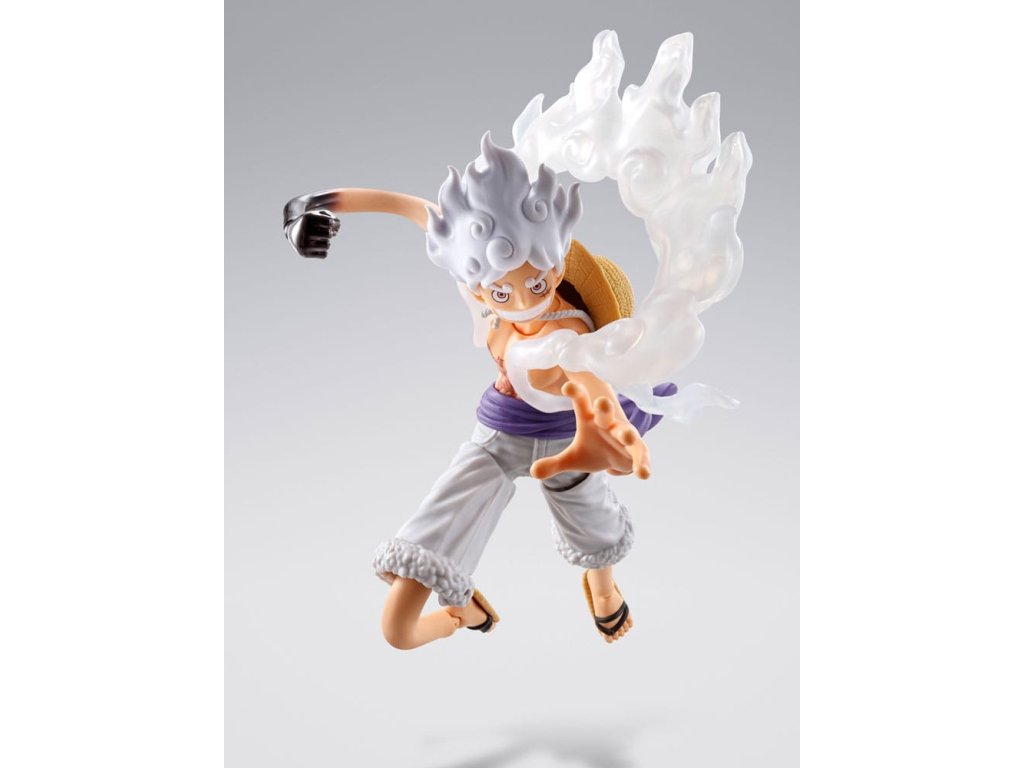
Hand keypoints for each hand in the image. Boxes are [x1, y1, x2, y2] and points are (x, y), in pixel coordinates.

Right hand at [285, 210, 339, 258]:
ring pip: (328, 245)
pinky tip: (315, 247)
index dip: (330, 223)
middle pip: (329, 235)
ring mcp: (304, 243)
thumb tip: (335, 233)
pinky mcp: (305, 254)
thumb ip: (331, 217)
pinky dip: (322, 251)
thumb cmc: (309, 223)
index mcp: (308, 218)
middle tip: (320, 232)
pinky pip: (324, 255)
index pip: (330, 222)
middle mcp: (305, 230)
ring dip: (326, 243)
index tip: (325, 222)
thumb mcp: (318, 214)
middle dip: (328, 234)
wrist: (292, 233)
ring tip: (317, 240)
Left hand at [530, 381, 650, 479]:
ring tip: (627, 436)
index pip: (581, 403)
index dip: (576, 394)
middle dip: (605, 408)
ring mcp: (624, 435)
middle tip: (602, 401)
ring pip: (627, 432)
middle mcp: (608, 423)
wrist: (616, 457)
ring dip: (627, 434)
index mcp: (590, 419)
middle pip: (606, 413)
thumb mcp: (572, 458)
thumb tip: (533, 471)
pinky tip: (643, 474)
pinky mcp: (636, 450)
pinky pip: (640, 455)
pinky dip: (642, 463)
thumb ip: (553, 463)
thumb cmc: (593, 450)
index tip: (567, 386)